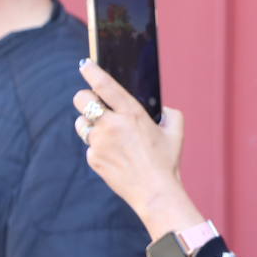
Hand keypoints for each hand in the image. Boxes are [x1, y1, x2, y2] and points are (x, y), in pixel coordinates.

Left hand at [74, 61, 185, 218]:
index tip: (85, 65)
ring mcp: (99, 142)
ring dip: (90, 124)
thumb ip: (170, 114)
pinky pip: (89, 146)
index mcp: (132, 114)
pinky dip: (98, 147)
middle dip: (84, 98)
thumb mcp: (176, 133)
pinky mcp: (93, 158)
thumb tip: (162, 109)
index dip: (92, 72)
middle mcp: (111, 125)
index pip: (105, 86)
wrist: (155, 191)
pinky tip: (115, 155)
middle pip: (81, 100)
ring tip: (107, 134)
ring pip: (82, 123)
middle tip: (94, 103)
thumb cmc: (167, 162)